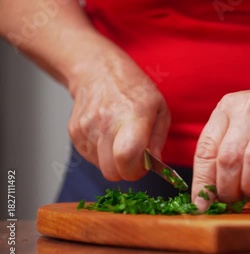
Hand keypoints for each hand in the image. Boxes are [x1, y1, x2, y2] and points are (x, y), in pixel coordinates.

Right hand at [67, 50, 169, 180]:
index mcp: (133, 116)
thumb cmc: (133, 88)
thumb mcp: (159, 108)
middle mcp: (107, 122)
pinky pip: (90, 157)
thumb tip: (154, 163)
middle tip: (134, 156)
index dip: (137, 170)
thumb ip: (158, 140)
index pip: (126, 158)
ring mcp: (87, 128)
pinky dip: (101, 153)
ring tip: (120, 139)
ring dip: (113, 160)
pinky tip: (108, 135)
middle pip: (112, 172)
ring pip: (101, 167)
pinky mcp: (74, 132)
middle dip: (126, 170)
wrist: (97, 70)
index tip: (143, 164)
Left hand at [192, 55, 249, 210]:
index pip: (205, 150)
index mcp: (227, 108)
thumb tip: (208, 194)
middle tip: (235, 201)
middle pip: (228, 158)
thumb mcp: (243, 122)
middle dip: (228, 189)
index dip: (202, 182)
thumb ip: (225, 149)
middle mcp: (248, 108)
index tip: (202, 205)